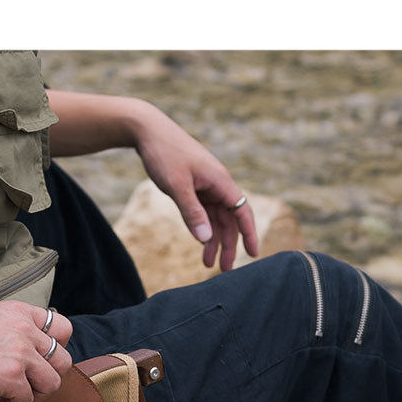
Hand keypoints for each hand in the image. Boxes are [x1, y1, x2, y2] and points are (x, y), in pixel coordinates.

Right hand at [0, 301, 72, 401]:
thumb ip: (14, 333)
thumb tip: (32, 362)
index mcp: (20, 312)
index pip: (62, 328)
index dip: (56, 349)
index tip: (37, 362)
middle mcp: (25, 329)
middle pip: (63, 360)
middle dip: (47, 378)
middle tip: (24, 386)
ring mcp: (21, 352)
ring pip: (53, 383)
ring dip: (33, 396)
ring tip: (9, 396)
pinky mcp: (11, 375)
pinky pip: (27, 401)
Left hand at [132, 104, 258, 270]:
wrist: (148, 131)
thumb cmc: (164, 154)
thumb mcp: (177, 186)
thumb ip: (191, 213)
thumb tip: (205, 239)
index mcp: (220, 182)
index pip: (242, 212)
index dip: (249, 233)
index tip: (253, 255)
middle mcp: (217, 184)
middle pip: (229, 220)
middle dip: (228, 245)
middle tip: (224, 270)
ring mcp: (205, 186)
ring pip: (215, 218)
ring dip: (214, 241)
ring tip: (208, 264)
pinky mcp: (194, 187)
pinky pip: (204, 212)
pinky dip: (202, 228)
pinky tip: (200, 243)